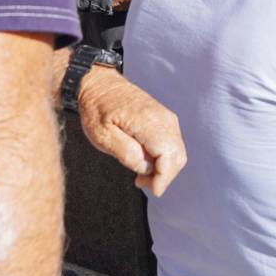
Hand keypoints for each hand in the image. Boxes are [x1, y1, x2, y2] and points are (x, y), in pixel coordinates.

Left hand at [78, 67, 186, 196]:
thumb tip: (147, 168)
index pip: (169, 156)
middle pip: (178, 156)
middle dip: (165, 176)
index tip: (152, 191)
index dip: (164, 178)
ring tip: (141, 175)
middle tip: (141, 183)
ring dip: (165, 168)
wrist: (99, 85)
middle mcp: (164, 119)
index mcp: (149, 122)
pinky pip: (173, 144)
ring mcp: (167, 118)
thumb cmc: (97, 110)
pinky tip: (145, 161)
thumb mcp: (102, 135)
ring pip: (178, 152)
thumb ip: (126, 153)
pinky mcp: (165, 119)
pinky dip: (164, 158)